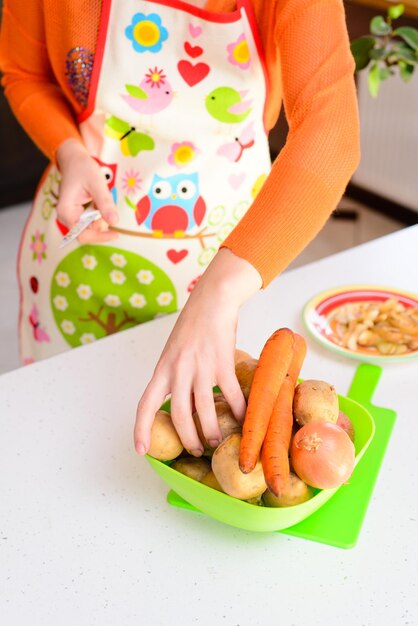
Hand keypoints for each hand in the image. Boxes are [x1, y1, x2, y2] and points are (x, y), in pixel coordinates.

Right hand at [56, 138, 118, 242]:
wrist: (74, 160)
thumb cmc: (83, 168)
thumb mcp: (97, 184)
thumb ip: (105, 203)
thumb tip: (114, 222)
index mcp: (66, 211)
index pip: (82, 234)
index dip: (99, 236)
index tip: (115, 233)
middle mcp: (65, 217)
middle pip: (85, 234)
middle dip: (101, 228)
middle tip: (112, 215)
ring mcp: (70, 217)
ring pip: (88, 230)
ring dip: (100, 222)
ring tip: (105, 205)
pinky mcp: (75, 215)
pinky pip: (88, 223)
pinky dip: (98, 218)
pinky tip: (101, 207)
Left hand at [134, 248, 261, 456]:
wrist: (212, 300)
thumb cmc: (193, 325)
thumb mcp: (174, 351)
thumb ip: (173, 375)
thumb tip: (182, 403)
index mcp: (162, 368)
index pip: (146, 404)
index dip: (141, 429)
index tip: (141, 450)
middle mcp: (178, 370)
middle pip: (179, 415)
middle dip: (188, 439)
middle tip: (196, 450)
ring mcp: (200, 367)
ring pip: (204, 410)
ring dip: (211, 432)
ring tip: (216, 441)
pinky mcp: (222, 362)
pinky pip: (230, 394)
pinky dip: (238, 410)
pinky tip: (242, 418)